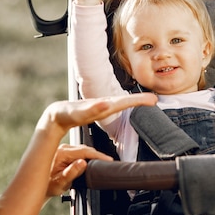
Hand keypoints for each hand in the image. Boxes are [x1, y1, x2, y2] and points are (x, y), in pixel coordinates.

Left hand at [38, 92, 156, 136]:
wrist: (59, 114)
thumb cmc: (67, 113)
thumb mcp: (79, 113)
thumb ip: (93, 109)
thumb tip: (108, 104)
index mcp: (104, 104)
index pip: (125, 101)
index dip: (139, 100)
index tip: (152, 100)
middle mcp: (105, 104)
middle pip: (127, 100)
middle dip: (141, 99)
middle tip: (155, 99)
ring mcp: (103, 107)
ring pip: (123, 103)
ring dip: (136, 102)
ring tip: (150, 101)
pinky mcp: (100, 110)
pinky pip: (117, 107)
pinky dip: (127, 105)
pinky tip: (131, 107)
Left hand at [46, 144, 113, 196]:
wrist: (38, 184)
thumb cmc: (47, 185)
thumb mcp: (60, 182)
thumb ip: (71, 172)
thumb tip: (83, 163)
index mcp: (61, 153)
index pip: (84, 151)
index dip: (98, 155)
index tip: (108, 159)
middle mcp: (63, 148)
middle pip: (85, 149)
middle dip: (97, 155)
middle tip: (108, 162)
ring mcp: (64, 149)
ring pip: (83, 150)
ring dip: (92, 155)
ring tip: (102, 162)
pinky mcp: (65, 152)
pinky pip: (80, 151)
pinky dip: (87, 155)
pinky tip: (92, 160)